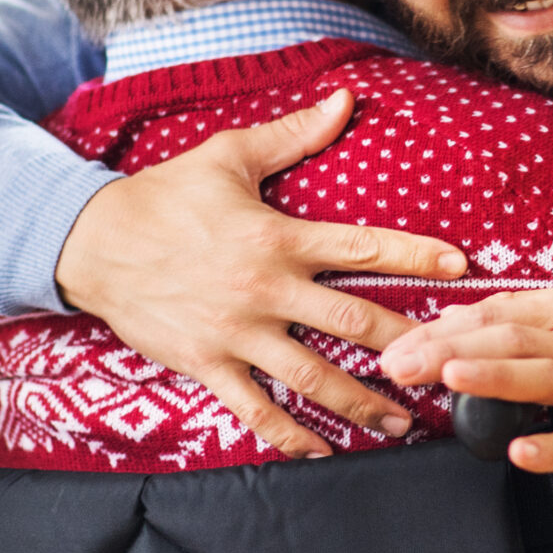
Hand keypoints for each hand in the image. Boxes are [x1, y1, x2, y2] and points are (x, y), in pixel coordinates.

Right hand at [57, 89, 468, 458]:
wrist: (92, 243)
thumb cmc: (164, 196)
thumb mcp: (228, 156)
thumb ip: (292, 135)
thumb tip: (343, 100)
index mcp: (278, 236)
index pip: (362, 248)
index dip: (415, 257)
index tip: (460, 269)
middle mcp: (265, 289)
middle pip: (352, 324)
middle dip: (406, 347)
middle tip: (446, 365)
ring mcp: (237, 333)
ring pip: (313, 377)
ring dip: (362, 403)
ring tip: (401, 422)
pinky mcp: (208, 364)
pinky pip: (256, 410)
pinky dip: (291, 435)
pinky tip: (323, 451)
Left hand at [377, 286, 552, 487]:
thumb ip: (516, 323)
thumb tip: (450, 320)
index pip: (495, 312)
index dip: (441, 327)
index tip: (397, 344)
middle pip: (510, 339)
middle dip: (448, 349)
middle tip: (400, 364)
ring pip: (543, 378)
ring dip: (495, 378)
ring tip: (451, 379)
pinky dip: (548, 446)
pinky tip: (518, 451)